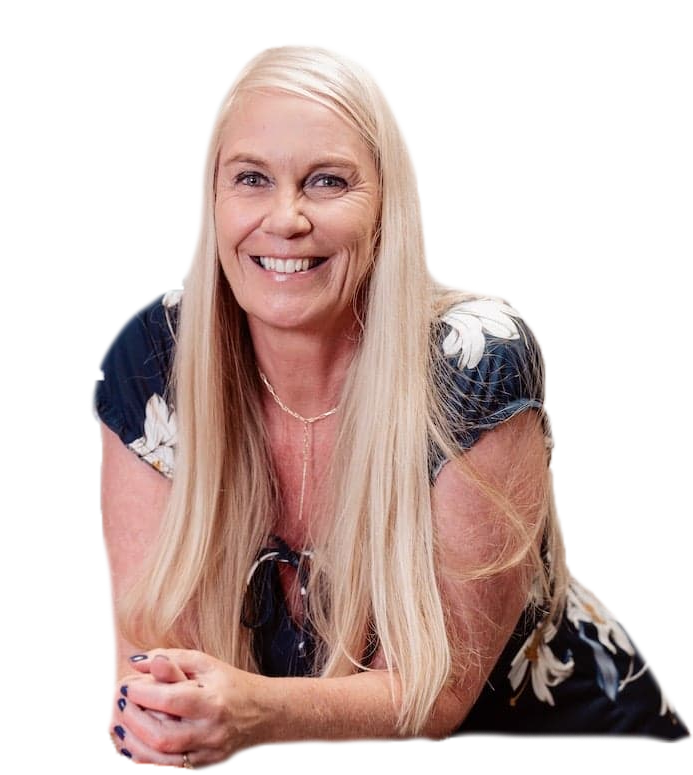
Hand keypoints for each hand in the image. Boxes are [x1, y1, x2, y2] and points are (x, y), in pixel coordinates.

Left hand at [107, 649, 266, 772]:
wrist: (263, 715)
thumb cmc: (231, 685)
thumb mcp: (206, 664)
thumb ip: (172, 659)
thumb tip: (136, 662)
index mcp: (214, 701)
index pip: (173, 700)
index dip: (144, 694)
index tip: (125, 686)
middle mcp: (212, 732)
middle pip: (162, 736)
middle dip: (133, 722)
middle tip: (118, 706)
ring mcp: (209, 756)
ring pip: (161, 759)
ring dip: (133, 743)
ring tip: (117, 727)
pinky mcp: (206, 771)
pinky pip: (169, 769)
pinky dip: (145, 758)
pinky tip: (132, 744)